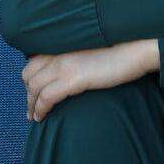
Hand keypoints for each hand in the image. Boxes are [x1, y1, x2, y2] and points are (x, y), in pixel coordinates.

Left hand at [22, 40, 158, 121]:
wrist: (135, 50)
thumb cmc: (119, 53)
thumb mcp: (90, 52)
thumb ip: (75, 58)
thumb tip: (72, 72)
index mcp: (62, 46)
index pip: (33, 62)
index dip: (30, 79)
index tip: (33, 93)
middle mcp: (58, 54)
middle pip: (29, 75)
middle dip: (28, 93)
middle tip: (32, 108)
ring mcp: (64, 66)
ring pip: (34, 88)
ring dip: (31, 105)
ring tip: (34, 117)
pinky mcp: (72, 79)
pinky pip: (46, 97)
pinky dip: (39, 109)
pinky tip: (41, 117)